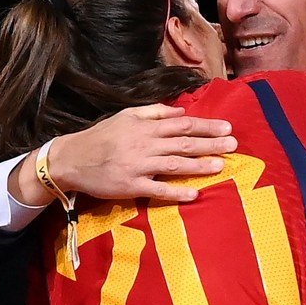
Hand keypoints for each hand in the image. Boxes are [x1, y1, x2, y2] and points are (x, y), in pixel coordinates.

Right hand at [45, 104, 235, 201]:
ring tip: (220, 166)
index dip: (207, 126)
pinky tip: (193, 194)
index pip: (183, 125)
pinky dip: (176, 192)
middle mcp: (145, 145)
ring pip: (175, 165)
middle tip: (233, 145)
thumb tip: (180, 111)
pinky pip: (157, 190)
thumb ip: (154, 112)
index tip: (227, 128)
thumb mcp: (125, 116)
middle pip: (184, 143)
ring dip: (199, 165)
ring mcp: (139, 166)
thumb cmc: (100, 137)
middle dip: (211, 144)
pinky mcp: (131, 186)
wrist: (72, 159)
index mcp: (145, 127)